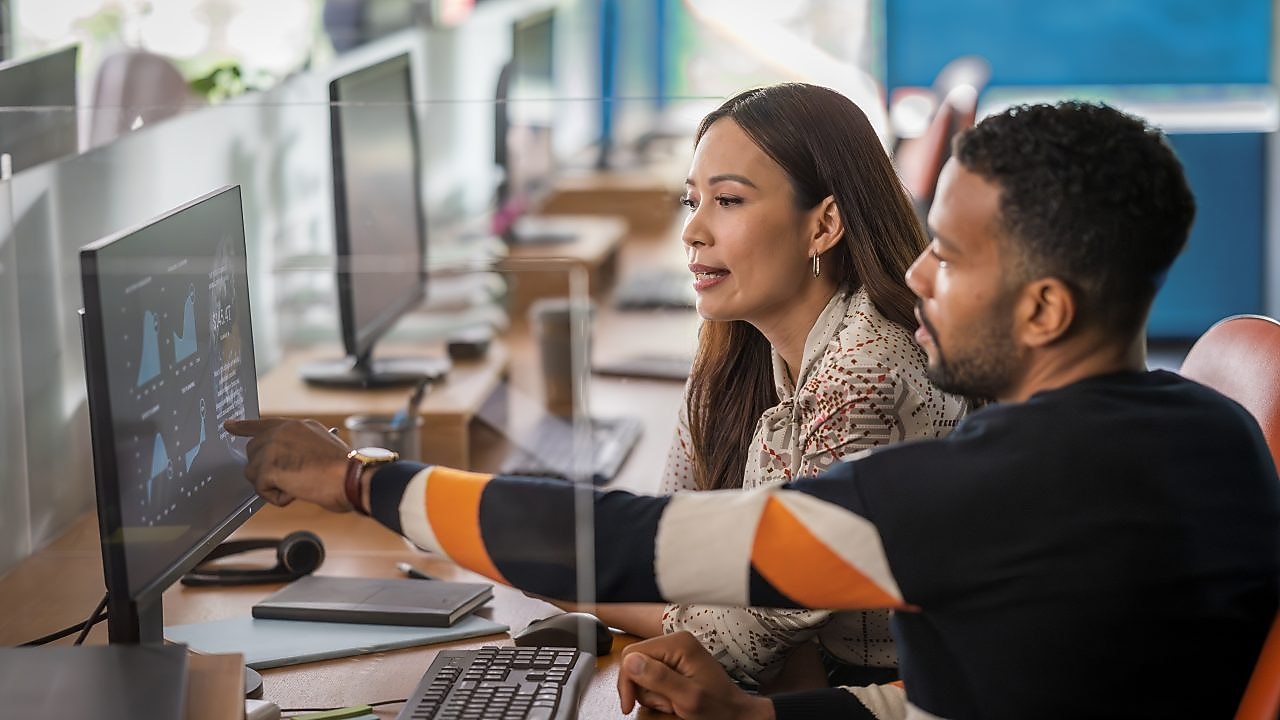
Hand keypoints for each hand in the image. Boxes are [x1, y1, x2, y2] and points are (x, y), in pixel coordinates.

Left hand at [224, 418, 351, 511]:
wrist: (351, 477)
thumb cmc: (346, 470)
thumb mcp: (322, 447)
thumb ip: (300, 447)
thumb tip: (286, 462)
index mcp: (297, 426)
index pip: (263, 423)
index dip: (243, 426)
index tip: (229, 425)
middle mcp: (282, 431)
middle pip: (253, 452)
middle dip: (264, 470)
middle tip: (290, 480)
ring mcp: (273, 447)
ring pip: (253, 472)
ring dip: (272, 485)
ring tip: (298, 485)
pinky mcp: (268, 466)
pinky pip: (261, 489)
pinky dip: (277, 498)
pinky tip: (297, 492)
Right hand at [618, 632, 773, 719]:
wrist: (734, 714)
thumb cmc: (718, 708)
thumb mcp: (688, 698)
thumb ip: (659, 678)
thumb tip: (631, 662)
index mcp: (678, 644)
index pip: (632, 654)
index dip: (627, 681)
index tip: (629, 703)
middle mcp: (675, 643)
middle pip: (635, 663)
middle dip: (645, 689)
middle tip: (665, 703)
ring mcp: (675, 653)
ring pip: (642, 673)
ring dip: (653, 695)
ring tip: (673, 703)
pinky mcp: (675, 663)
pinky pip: (652, 678)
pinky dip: (658, 694)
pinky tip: (673, 700)